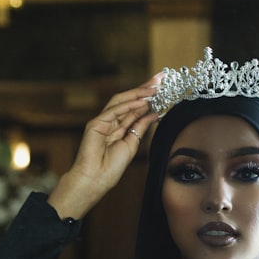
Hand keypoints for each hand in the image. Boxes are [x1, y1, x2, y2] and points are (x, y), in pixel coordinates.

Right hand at [47, 75, 160, 219]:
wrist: (95, 180)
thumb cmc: (110, 168)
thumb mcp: (132, 144)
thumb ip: (140, 127)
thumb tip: (154, 112)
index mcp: (119, 128)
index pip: (135, 107)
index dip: (148, 97)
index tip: (163, 88)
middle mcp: (110, 122)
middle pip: (129, 100)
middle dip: (144, 89)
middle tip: (160, 78)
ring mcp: (102, 121)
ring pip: (121, 101)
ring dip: (138, 93)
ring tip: (154, 87)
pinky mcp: (95, 124)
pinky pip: (114, 111)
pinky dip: (128, 105)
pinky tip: (142, 101)